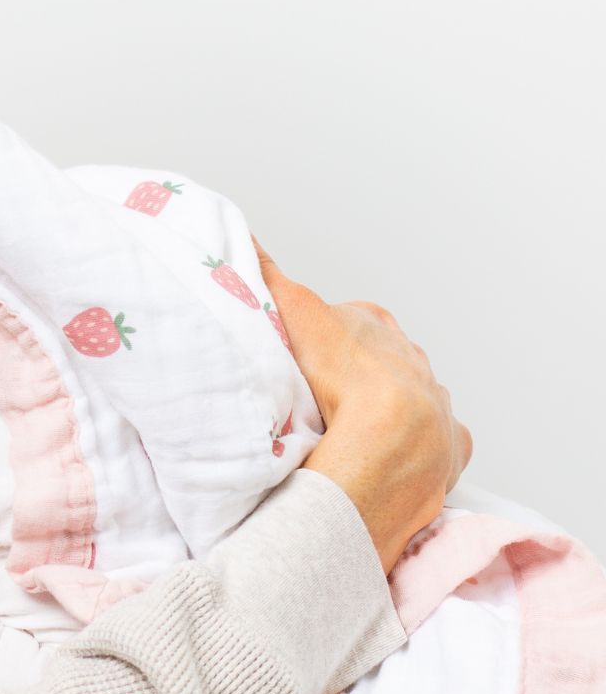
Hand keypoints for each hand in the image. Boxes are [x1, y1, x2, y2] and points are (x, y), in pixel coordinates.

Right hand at [253, 238, 472, 571]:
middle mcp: (413, 359)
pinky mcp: (452, 444)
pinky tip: (396, 456)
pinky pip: (443, 440)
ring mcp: (436, 402)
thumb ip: (269, 277)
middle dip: (362, 370)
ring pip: (415, 395)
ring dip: (392, 408)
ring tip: (355, 429)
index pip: (352, 319)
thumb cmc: (340, 376)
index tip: (306, 350)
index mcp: (377, 326)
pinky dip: (424, 447)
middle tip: (326, 393)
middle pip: (385, 358)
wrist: (387, 439)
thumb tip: (242, 237)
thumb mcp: (295, 314)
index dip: (327, 333)